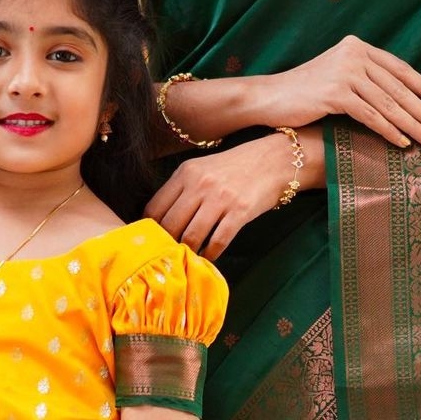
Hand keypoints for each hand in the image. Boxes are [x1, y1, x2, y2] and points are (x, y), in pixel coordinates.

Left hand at [145, 132, 311, 259]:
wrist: (271, 160)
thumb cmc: (233, 168)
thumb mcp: (201, 169)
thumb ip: (181, 190)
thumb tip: (159, 221)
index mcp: (185, 172)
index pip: (154, 207)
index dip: (149, 230)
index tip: (151, 242)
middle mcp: (199, 184)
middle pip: (170, 225)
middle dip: (166, 245)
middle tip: (167, 257)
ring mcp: (220, 198)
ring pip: (191, 236)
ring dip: (188, 253)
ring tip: (186, 260)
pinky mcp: (240, 211)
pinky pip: (217, 242)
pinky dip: (210, 255)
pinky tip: (208, 258)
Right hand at [262, 35, 420, 148]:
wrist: (270, 96)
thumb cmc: (306, 91)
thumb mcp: (339, 75)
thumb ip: (366, 78)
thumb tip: (406, 101)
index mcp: (358, 47)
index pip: (401, 68)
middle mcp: (353, 54)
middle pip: (399, 88)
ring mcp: (344, 72)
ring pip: (389, 104)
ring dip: (413, 126)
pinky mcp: (335, 93)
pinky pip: (371, 116)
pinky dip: (390, 131)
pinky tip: (402, 144)